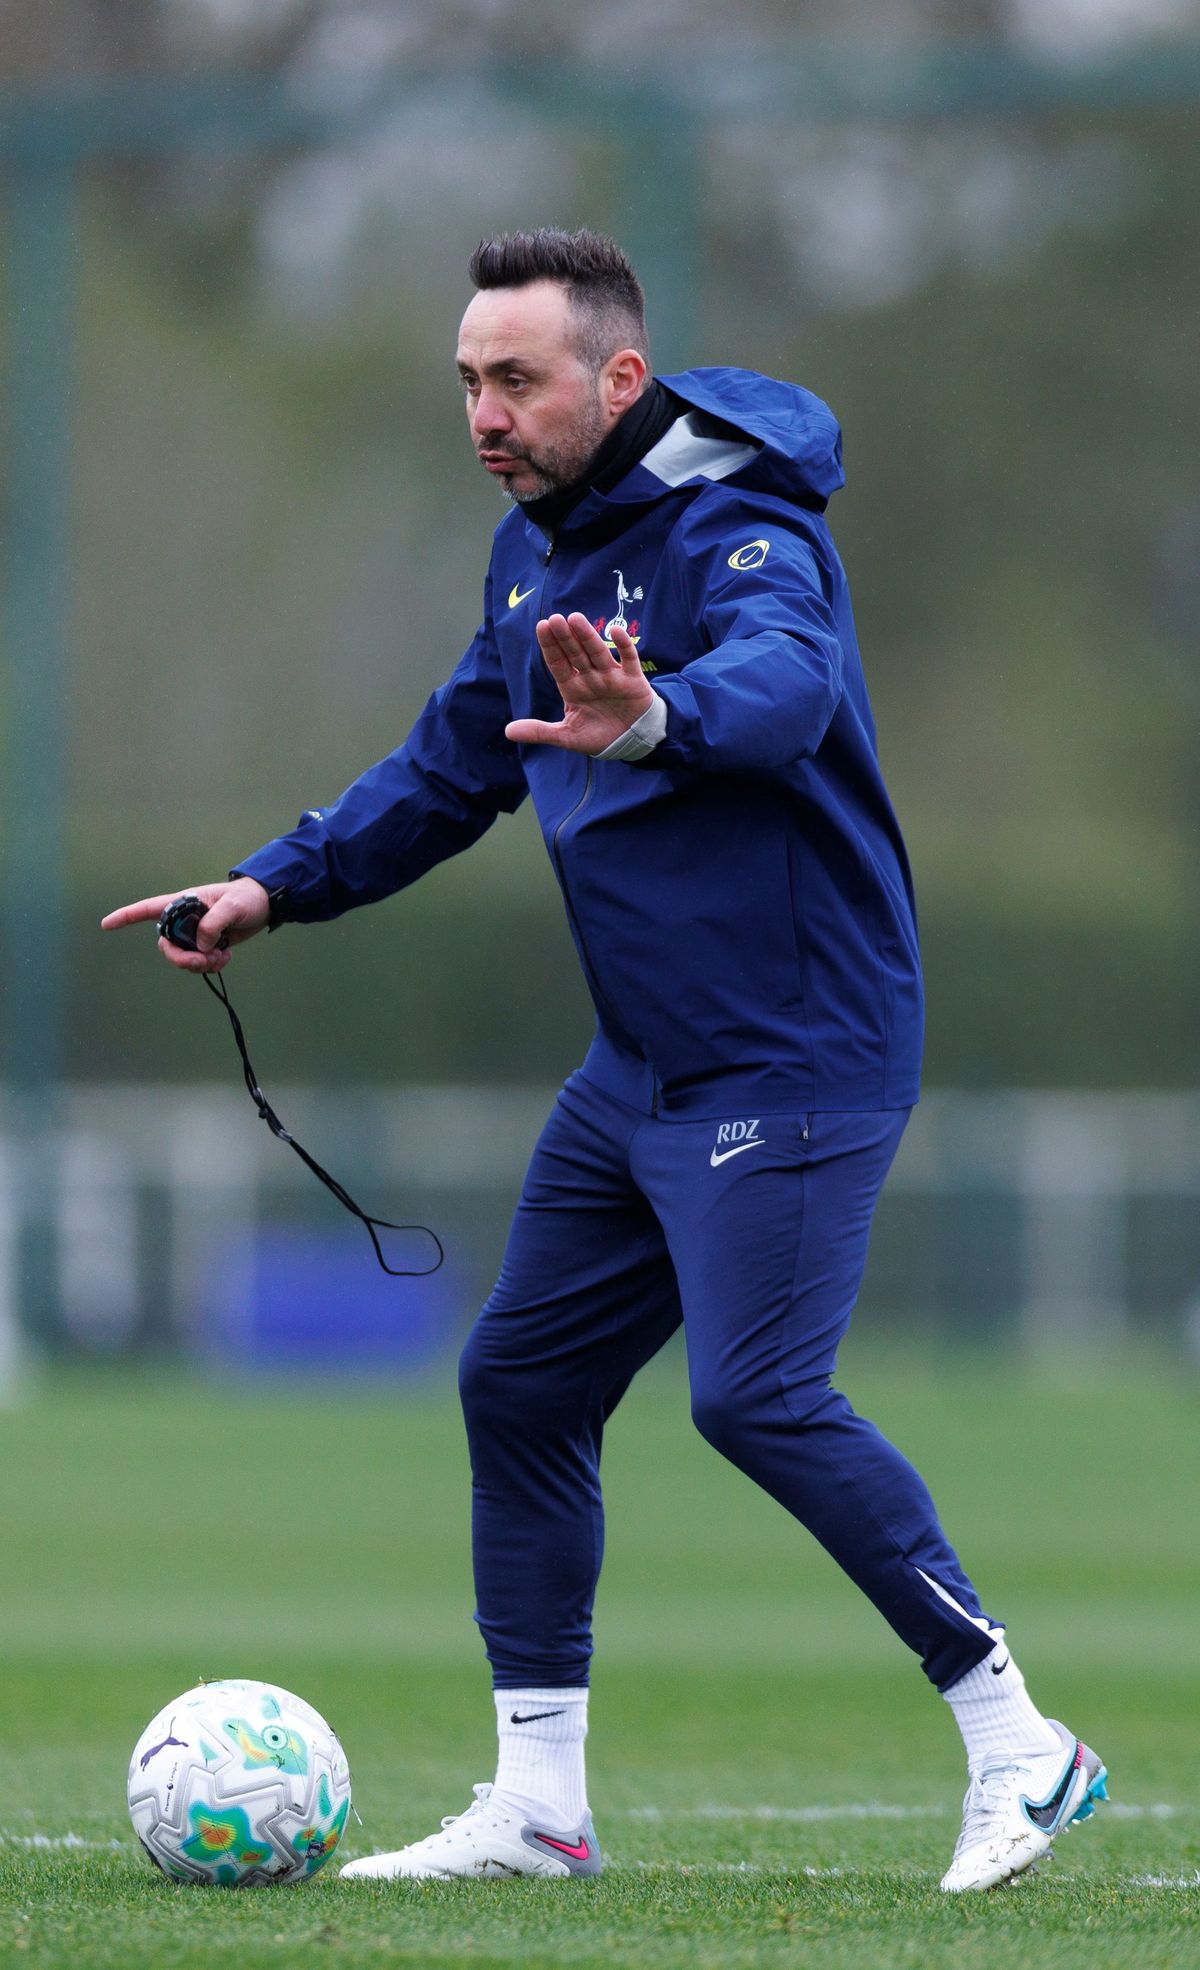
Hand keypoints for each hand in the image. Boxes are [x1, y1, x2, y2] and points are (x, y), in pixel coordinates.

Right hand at [100, 876, 271, 973]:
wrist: (264, 907)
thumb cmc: (247, 898)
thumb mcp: (233, 906)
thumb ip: (214, 923)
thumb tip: (200, 944)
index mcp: (184, 903)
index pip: (149, 909)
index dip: (126, 916)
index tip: (107, 924)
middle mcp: (185, 920)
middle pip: (167, 945)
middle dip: (182, 959)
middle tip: (203, 961)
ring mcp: (195, 935)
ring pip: (182, 958)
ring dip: (199, 964)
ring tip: (220, 956)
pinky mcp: (207, 946)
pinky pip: (199, 963)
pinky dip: (211, 966)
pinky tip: (226, 957)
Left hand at [505, 612, 653, 753]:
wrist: (631, 742)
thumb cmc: (599, 736)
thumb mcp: (567, 736)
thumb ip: (539, 731)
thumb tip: (508, 732)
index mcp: (572, 688)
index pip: (558, 663)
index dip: (550, 646)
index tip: (542, 626)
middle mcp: (590, 678)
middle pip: (575, 653)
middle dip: (565, 637)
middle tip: (555, 619)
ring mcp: (611, 677)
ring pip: (597, 652)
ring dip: (587, 636)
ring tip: (576, 619)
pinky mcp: (632, 680)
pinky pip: (628, 659)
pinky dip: (623, 646)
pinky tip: (615, 631)